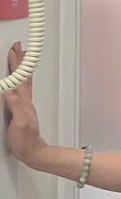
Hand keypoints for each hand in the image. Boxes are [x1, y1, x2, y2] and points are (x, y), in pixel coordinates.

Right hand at [3, 42, 43, 165]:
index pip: (19, 78)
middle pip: (22, 76)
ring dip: (20, 68)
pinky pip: (21, 90)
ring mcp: (24, 104)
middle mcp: (25, 101)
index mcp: (23, 101)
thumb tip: (10, 93)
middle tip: (16, 48)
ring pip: (22, 81)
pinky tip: (16, 79)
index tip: (13, 51)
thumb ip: (16, 108)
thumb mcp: (20, 124)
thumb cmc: (26, 140)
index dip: (16, 64)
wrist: (33, 151)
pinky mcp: (21, 109)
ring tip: (18, 57)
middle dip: (19, 60)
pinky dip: (19, 80)